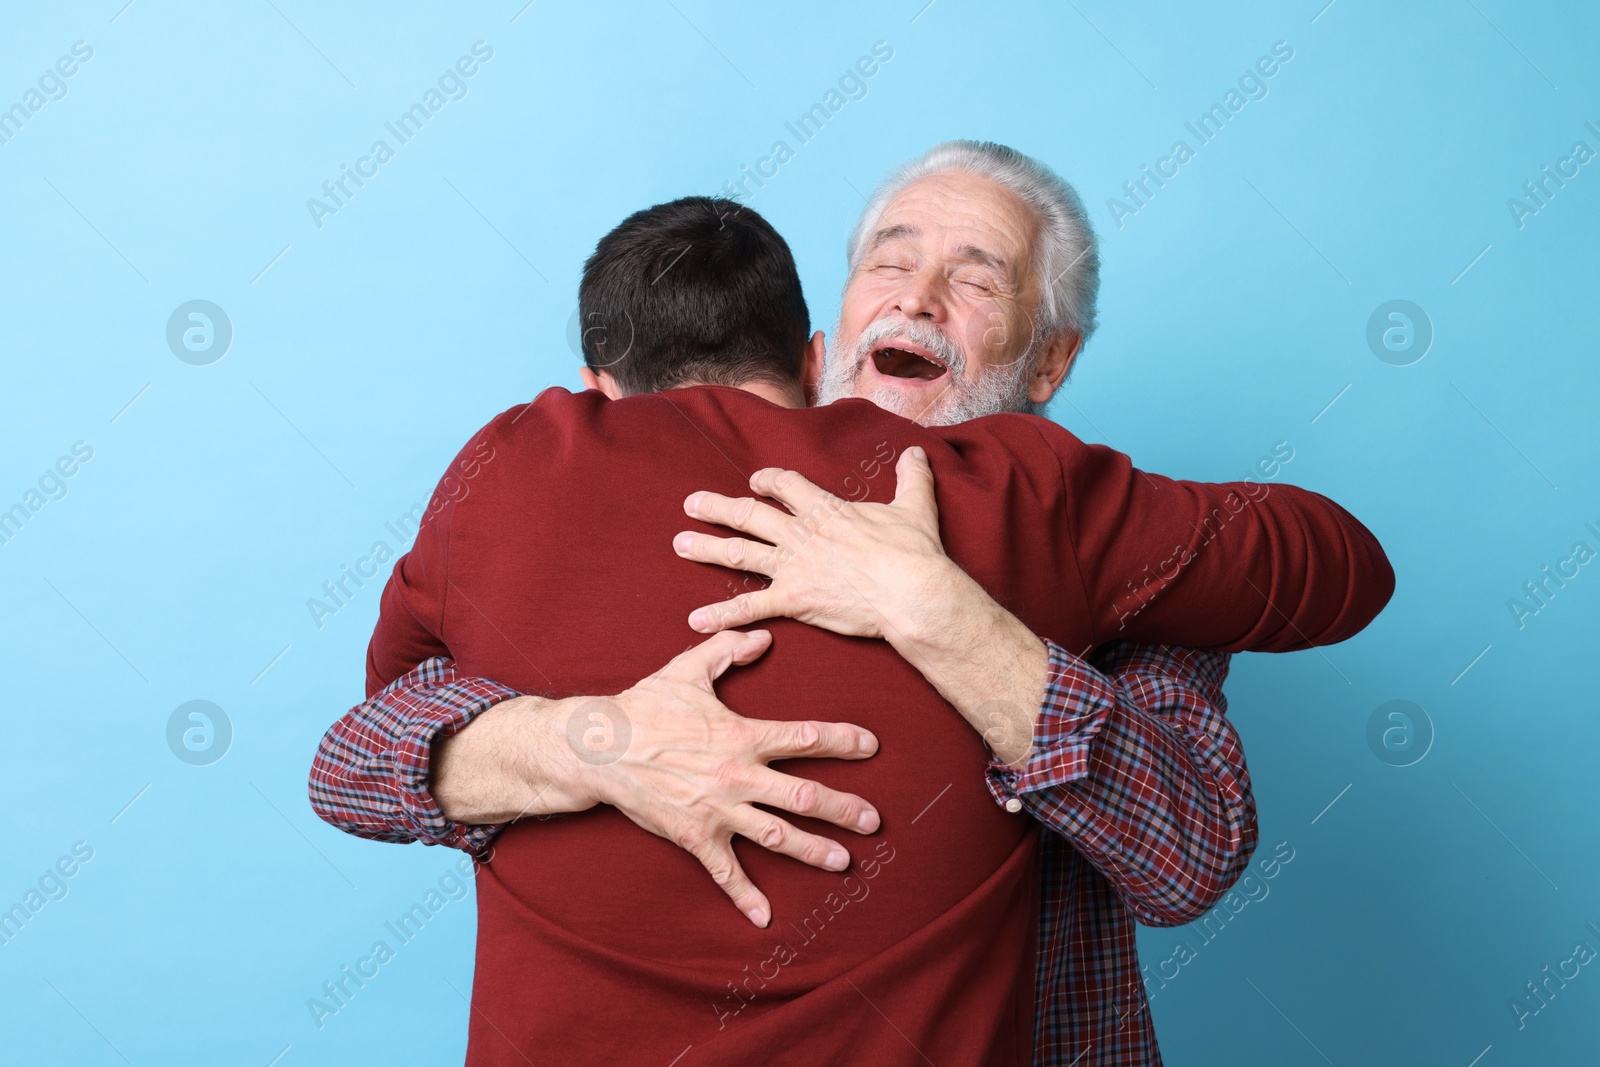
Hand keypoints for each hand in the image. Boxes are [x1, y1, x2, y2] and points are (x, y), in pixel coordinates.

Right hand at [575, 630, 880, 927]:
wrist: (598, 749)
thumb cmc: (644, 706)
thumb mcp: (687, 670)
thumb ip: (728, 650)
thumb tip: (763, 636)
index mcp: (740, 736)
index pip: (802, 737)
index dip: (840, 741)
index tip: (871, 745)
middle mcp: (736, 776)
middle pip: (801, 795)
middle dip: (842, 808)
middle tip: (874, 820)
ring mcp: (717, 810)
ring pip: (776, 835)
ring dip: (812, 850)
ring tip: (844, 861)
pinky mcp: (695, 836)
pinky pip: (725, 871)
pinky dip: (745, 895)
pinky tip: (765, 917)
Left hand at [673, 446, 951, 638]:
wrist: (910, 591)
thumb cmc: (913, 552)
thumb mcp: (915, 507)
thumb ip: (911, 478)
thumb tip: (918, 454)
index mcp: (826, 510)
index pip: (786, 486)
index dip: (768, 481)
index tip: (755, 481)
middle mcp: (801, 534)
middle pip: (750, 514)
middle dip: (718, 508)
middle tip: (692, 503)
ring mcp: (793, 566)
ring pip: (740, 552)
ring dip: (707, 548)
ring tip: (680, 544)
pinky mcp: (793, 600)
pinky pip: (750, 606)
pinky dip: (721, 614)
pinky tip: (695, 619)